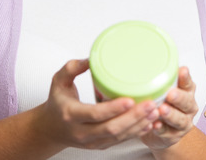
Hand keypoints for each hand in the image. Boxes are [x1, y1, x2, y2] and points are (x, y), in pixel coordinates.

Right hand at [36, 59, 160, 150]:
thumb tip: (91, 59)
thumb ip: (72, 68)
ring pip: (118, 137)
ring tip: (154, 112)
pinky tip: (147, 123)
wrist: (51, 128)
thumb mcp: (58, 81)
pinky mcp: (99, 145)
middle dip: (134, 117)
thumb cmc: (57, 102)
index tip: (130, 99)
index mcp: (70, 114)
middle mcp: (81, 132)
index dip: (113, 108)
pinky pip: (119, 141)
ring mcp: (91, 141)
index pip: (94, 114)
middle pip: (111, 128)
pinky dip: (135, 133)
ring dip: (138, 126)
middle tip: (150, 104)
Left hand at [140, 66, 198, 150]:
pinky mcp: (174, 135)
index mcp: (186, 92)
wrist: (161, 130)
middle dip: (179, 98)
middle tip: (170, 94)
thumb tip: (139, 59)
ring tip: (162, 110)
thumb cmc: (161, 103)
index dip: (185, 77)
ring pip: (179, 119)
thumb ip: (157, 77)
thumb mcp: (160, 88)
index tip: (182, 70)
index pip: (188, 83)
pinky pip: (168, 133)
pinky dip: (161, 129)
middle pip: (187, 102)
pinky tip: (155, 126)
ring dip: (170, 114)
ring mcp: (183, 122)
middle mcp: (188, 107)